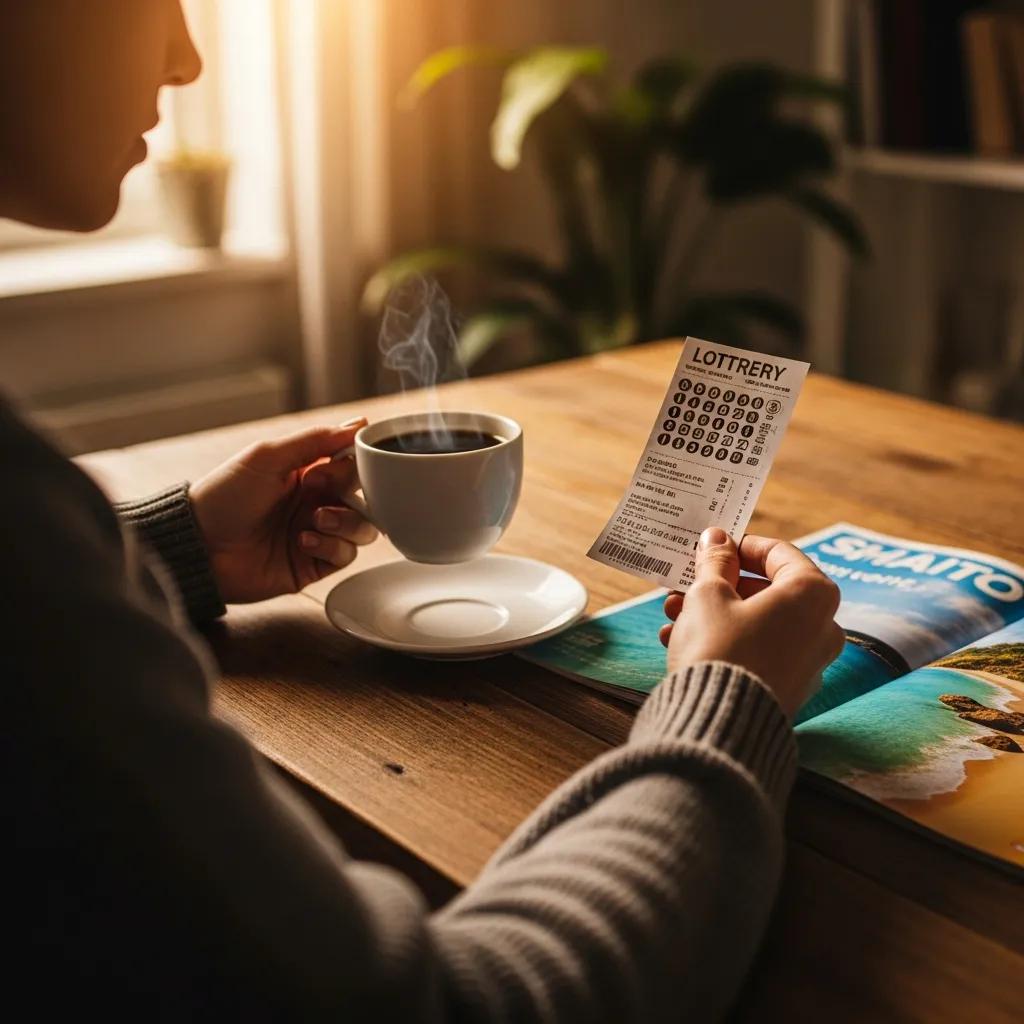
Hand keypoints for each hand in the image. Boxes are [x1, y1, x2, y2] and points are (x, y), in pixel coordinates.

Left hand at [190, 418, 377, 602]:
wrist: (200, 547)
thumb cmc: (224, 498)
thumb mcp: (267, 457)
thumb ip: (315, 440)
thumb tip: (359, 425)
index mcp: (306, 473)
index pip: (350, 464)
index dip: (350, 464)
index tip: (331, 466)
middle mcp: (315, 503)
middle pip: (362, 495)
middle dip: (346, 492)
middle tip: (318, 491)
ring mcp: (317, 534)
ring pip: (362, 527)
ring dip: (346, 521)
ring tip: (315, 520)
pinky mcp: (314, 564)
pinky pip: (345, 555)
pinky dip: (331, 546)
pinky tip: (302, 541)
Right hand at [660, 528, 843, 718]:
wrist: (719, 726)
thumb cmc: (719, 650)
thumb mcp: (708, 595)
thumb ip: (716, 562)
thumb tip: (718, 539)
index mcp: (812, 595)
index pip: (779, 553)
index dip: (741, 546)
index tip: (713, 547)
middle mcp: (822, 627)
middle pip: (768, 590)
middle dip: (721, 585)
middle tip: (686, 583)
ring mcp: (810, 661)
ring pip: (759, 622)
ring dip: (716, 613)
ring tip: (673, 614)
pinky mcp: (791, 688)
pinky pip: (759, 650)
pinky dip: (726, 640)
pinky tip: (682, 642)